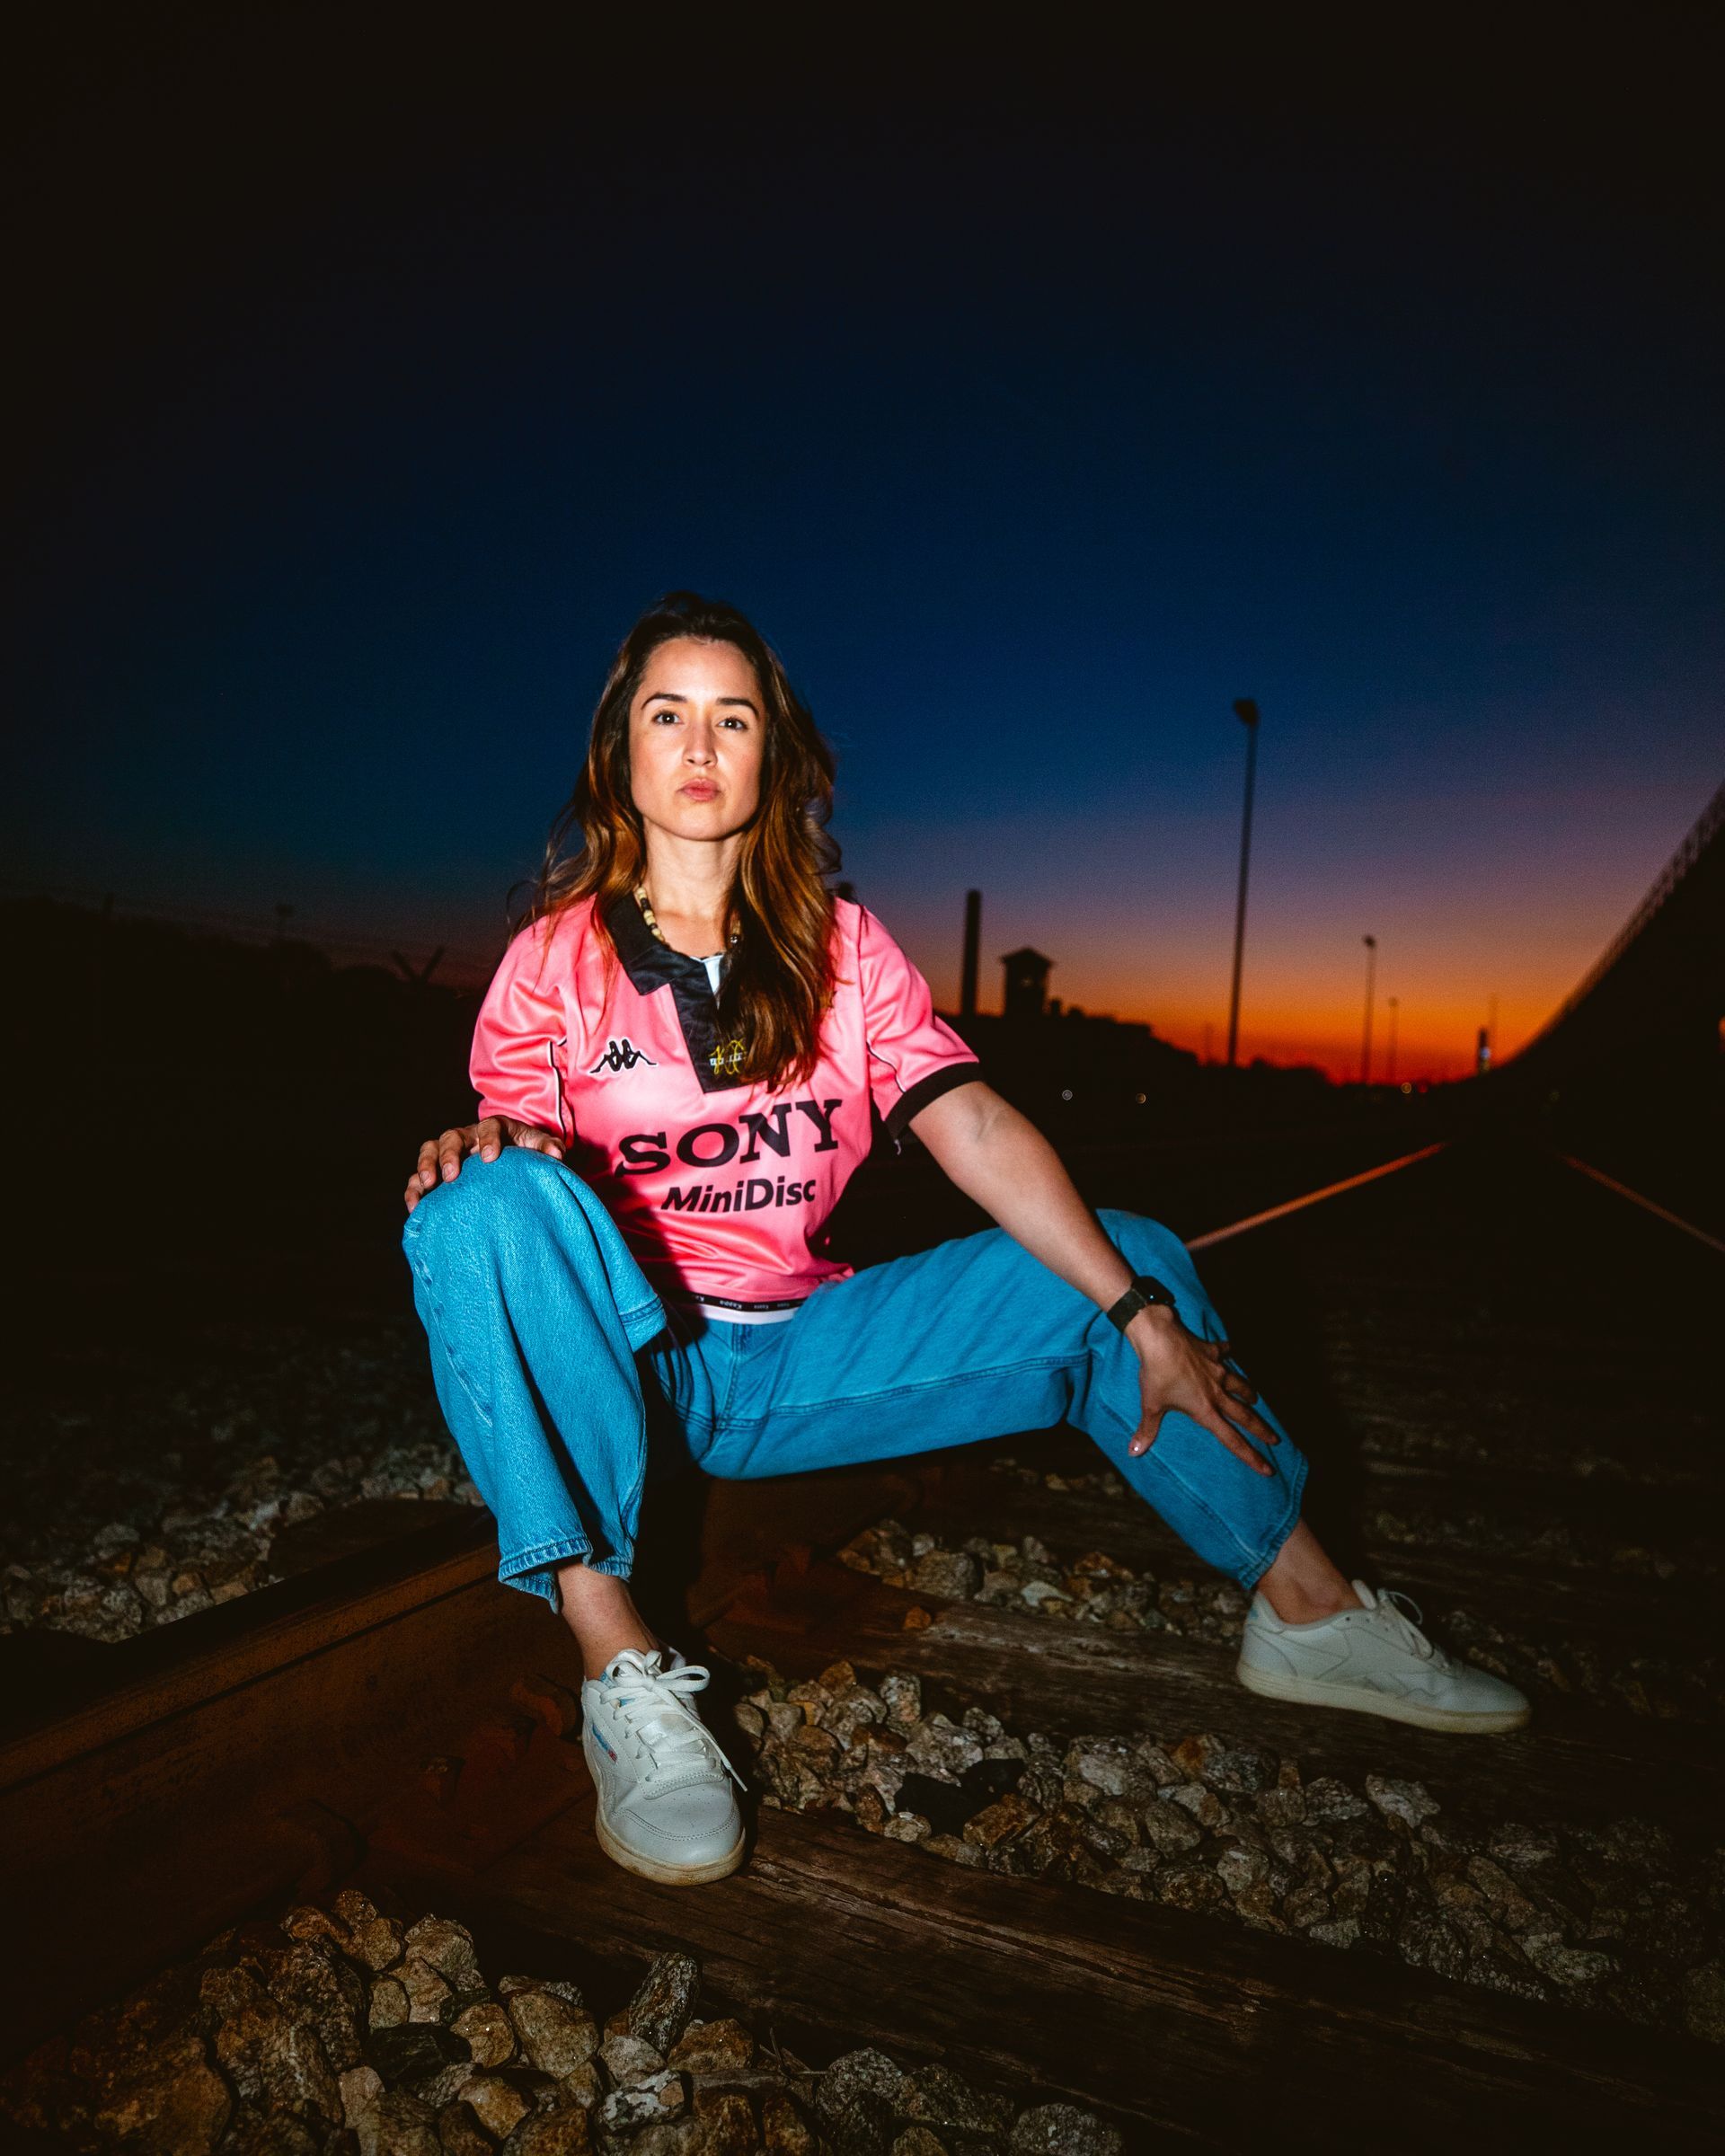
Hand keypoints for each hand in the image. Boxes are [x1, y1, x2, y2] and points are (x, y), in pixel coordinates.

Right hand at [402, 1116, 564, 1212]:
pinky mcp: (439, 1173)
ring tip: (427, 1185)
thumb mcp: (541, 1149)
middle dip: (450, 1154)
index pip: (489, 1126)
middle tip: (453, 1175)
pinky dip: (414, 1189)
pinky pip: (419, 1177)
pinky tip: (416, 1207)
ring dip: (426, 1165)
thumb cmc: (528, 1155)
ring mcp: (451, 1154)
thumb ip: (548, 1148)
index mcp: (496, 1128)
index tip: (491, 1158)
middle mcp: (469, 1137)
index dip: (488, 1139)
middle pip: (452, 1136)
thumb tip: (556, 1154)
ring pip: (430, 1150)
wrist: (515, 1167)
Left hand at [1122, 1306, 1278, 1476]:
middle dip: (1262, 1430)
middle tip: (1276, 1439)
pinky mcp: (1212, 1351)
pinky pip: (1224, 1352)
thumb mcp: (1150, 1405)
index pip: (1232, 1440)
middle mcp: (1217, 1392)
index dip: (1250, 1456)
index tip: (1267, 1468)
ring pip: (1240, 1385)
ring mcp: (1217, 1370)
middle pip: (1245, 1415)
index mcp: (1205, 1410)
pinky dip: (1227, 1352)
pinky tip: (1229, 1350)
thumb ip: (1147, 1431)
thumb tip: (1134, 1453)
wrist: (1160, 1339)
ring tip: (1255, 1399)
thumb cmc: (1155, 1375)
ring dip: (1249, 1393)